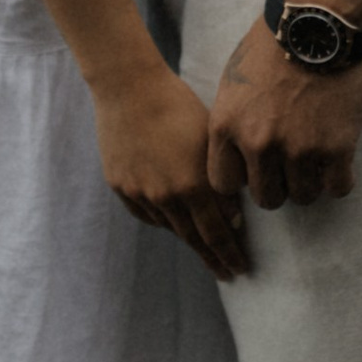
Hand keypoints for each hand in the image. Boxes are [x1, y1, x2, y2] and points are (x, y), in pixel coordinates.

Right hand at [96, 61, 249, 279]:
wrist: (129, 87)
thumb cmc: (178, 105)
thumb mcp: (210, 141)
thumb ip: (222, 182)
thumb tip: (234, 216)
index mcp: (192, 185)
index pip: (217, 234)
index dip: (230, 254)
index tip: (241, 269)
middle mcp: (165, 197)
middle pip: (192, 239)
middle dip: (213, 258)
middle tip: (227, 273)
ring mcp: (139, 194)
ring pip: (168, 225)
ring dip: (186, 232)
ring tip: (201, 238)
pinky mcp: (120, 186)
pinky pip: (145, 213)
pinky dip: (161, 217)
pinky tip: (171, 214)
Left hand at [206, 18, 361, 210]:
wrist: (316, 21)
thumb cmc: (271, 45)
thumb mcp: (232, 83)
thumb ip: (231, 124)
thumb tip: (238, 157)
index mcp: (227, 127)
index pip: (224, 184)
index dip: (242, 178)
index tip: (254, 168)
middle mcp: (259, 144)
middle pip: (265, 197)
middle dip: (277, 185)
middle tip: (289, 166)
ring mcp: (299, 149)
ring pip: (302, 196)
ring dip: (309, 182)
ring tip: (315, 159)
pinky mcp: (336, 147)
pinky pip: (337, 188)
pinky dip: (338, 178)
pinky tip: (337, 161)